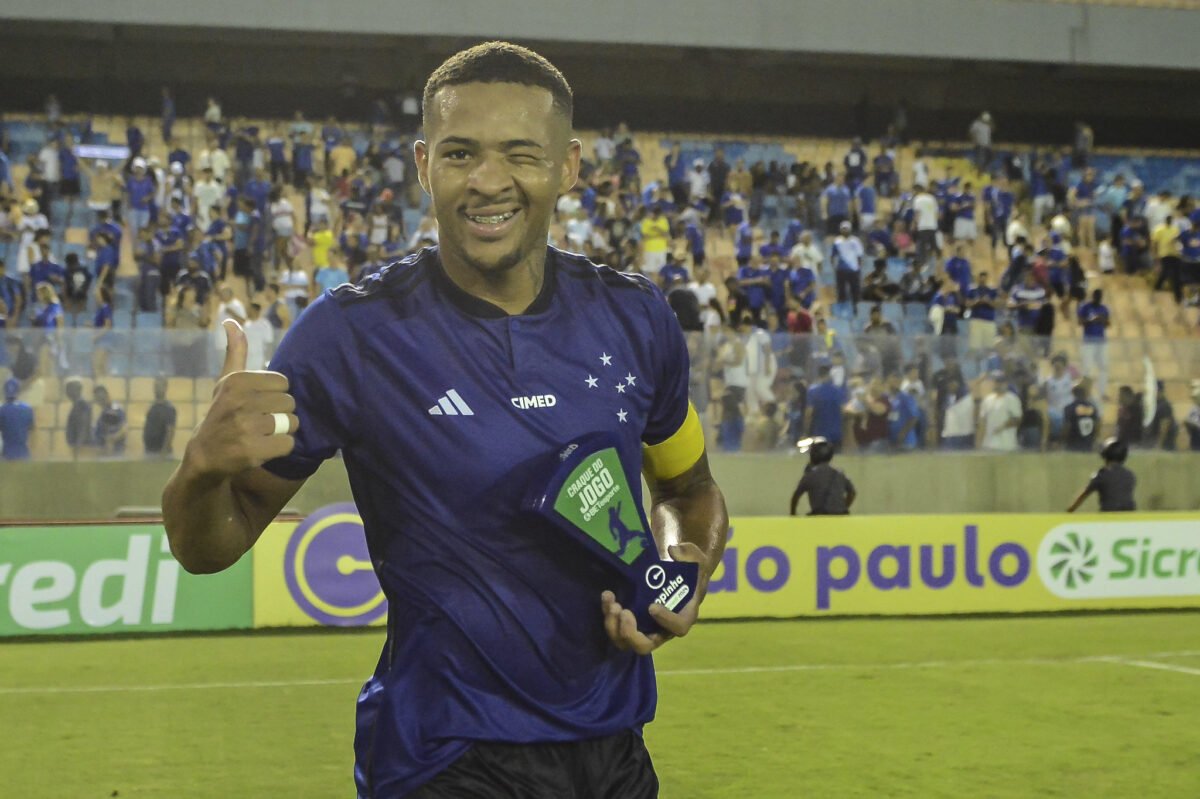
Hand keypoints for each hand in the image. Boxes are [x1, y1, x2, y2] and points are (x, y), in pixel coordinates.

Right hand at [185, 319, 297, 478]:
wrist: (205, 456)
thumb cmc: (223, 414)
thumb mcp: (226, 381)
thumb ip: (235, 352)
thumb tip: (231, 321)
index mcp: (236, 380)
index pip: (284, 383)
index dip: (275, 395)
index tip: (258, 404)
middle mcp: (239, 401)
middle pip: (289, 403)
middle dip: (281, 414)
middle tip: (260, 422)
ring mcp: (245, 426)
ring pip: (292, 423)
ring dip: (282, 431)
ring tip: (262, 435)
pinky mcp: (252, 450)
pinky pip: (289, 444)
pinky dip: (281, 448)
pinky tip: (263, 448)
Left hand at [600, 542, 709, 655]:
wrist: (679, 578)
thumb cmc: (689, 571)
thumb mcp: (695, 559)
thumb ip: (688, 554)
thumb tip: (673, 551)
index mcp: (684, 617)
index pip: (678, 628)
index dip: (666, 620)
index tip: (652, 606)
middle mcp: (663, 631)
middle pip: (645, 646)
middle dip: (630, 633)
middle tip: (624, 612)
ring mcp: (645, 630)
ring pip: (625, 642)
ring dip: (614, 626)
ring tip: (611, 604)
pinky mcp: (631, 624)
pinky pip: (616, 629)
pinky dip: (608, 616)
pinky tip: (607, 597)